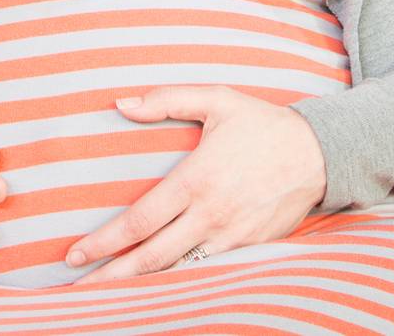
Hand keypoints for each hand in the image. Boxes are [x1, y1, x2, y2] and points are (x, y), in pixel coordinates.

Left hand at [63, 86, 326, 281]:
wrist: (318, 153)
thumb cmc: (260, 123)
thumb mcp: (216, 99)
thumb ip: (166, 99)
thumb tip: (121, 104)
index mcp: (197, 179)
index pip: (141, 219)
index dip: (105, 241)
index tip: (76, 253)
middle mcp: (211, 214)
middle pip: (152, 257)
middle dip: (112, 276)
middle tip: (78, 288)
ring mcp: (230, 236)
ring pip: (177, 270)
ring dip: (141, 285)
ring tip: (107, 295)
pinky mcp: (248, 248)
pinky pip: (205, 269)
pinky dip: (177, 281)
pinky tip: (154, 286)